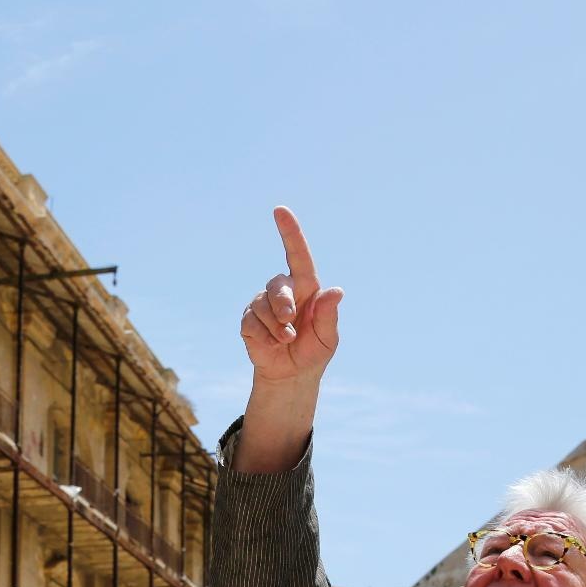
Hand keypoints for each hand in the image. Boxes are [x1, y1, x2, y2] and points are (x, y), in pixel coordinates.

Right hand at [239, 206, 342, 385]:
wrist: (292, 375)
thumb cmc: (313, 351)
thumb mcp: (328, 337)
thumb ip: (329, 315)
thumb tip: (337, 291)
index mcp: (306, 287)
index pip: (298, 254)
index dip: (289, 232)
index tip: (280, 211)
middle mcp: (284, 291)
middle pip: (277, 284)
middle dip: (283, 303)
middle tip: (290, 322)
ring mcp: (263, 304)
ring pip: (262, 304)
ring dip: (276, 326)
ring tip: (286, 340)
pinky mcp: (249, 320)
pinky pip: (252, 322)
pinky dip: (264, 336)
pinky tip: (272, 344)